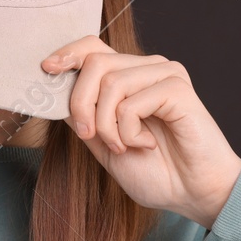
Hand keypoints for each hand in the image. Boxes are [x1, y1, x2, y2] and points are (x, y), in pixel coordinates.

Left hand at [42, 37, 240, 229]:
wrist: (193, 194)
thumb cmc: (157, 172)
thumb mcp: (105, 145)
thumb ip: (84, 117)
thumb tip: (56, 94)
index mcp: (130, 78)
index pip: (93, 47)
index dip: (67, 54)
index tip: (47, 69)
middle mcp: (147, 68)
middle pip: (95, 62)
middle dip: (81, 104)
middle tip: (91, 136)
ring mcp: (164, 74)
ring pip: (110, 82)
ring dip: (107, 126)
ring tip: (125, 146)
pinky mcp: (177, 88)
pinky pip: (131, 102)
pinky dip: (129, 132)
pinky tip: (146, 144)